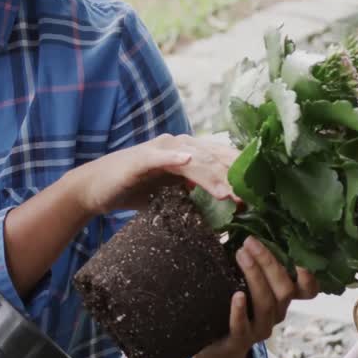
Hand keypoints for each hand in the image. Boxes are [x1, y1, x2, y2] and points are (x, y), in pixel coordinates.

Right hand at [69, 134, 239, 214]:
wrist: (95, 189)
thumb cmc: (134, 191)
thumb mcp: (173, 195)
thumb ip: (197, 196)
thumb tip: (229, 212)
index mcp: (189, 153)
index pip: (223, 160)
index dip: (242, 175)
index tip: (261, 195)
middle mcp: (178, 145)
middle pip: (215, 158)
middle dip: (235, 178)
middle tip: (252, 200)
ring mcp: (160, 150)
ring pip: (194, 160)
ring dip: (213, 175)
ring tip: (229, 193)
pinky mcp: (141, 158)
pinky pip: (161, 156)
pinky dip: (174, 157)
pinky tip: (187, 160)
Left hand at [194, 237, 319, 357]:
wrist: (216, 341)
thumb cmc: (230, 299)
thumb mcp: (243, 275)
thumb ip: (248, 252)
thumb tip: (238, 209)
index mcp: (283, 297)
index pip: (308, 291)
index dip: (309, 278)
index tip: (302, 260)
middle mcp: (278, 313)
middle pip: (285, 290)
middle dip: (270, 263)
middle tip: (251, 242)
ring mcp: (261, 327)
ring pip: (267, 304)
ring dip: (254, 277)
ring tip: (240, 255)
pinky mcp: (241, 338)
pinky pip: (243, 326)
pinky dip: (240, 311)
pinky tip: (236, 296)